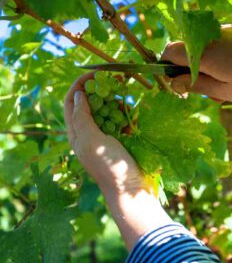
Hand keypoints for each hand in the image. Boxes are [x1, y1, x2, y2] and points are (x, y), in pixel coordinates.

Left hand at [64, 73, 172, 250]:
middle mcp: (87, 132)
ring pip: (104, 110)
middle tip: (114, 79)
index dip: (80, 85)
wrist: (130, 189)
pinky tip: (130, 112)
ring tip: (124, 96)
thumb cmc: (109, 165)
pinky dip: (122, 112)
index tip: (94, 73)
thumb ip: (82, 117)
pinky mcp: (117, 138)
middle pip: (88, 103)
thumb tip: (80, 94)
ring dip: (113, 100)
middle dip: (99, 89)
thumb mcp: (91, 141)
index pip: (72, 102)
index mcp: (76, 132)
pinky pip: (117, 119)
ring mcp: (103, 134)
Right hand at [162, 26, 231, 103]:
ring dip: (215, 78)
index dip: (166, 66)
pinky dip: (225, 70)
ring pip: (206, 59)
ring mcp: (222, 36)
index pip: (170, 52)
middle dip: (197, 79)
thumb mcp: (224, 91)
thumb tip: (172, 83)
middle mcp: (209, 41)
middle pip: (189, 59)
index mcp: (203, 54)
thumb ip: (195, 85)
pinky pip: (220, 54)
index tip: (175, 82)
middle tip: (214, 97)